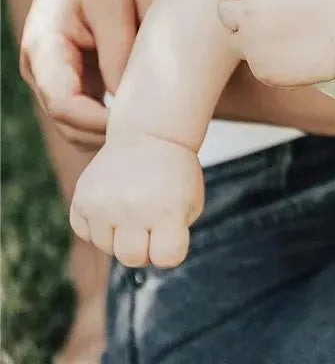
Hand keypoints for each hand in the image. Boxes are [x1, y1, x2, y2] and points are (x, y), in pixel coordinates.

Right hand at [20, 0, 137, 148]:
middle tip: (152, 134)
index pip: (64, 105)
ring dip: (109, 130)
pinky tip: (143, 112)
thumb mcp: (112, 8)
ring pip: (77, 124)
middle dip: (106, 135)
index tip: (138, 122)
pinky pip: (88, 108)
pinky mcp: (73, 75)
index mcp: (44, 49)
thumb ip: (119, 54)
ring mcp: (55, 76)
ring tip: (151, 127)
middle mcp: (41, 70)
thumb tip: (132, 101)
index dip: (99, 122)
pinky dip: (112, 116)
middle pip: (68, 124)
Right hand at [70, 132, 203, 267]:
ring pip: (107, 247)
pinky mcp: (81, 200)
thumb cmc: (175, 175)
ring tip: (133, 205)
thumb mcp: (190, 202)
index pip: (167, 258)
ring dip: (120, 234)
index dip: (170, 249)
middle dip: (143, 246)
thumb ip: (174, 236)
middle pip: (132, 259)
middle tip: (150, 220)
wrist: (150, 135)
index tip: (171, 230)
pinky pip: (86, 233)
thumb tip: (149, 260)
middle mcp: (132, 210)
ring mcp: (103, 206)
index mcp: (167, 211)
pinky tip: (113, 201)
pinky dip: (99, 224)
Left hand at [215, 0, 334, 85]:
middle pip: (224, 9)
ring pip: (235, 37)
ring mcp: (254, 44)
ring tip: (280, 30)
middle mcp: (250, 13)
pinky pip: (254, 59)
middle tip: (265, 9)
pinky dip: (267, 55)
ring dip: (249, 34)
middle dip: (241, 8)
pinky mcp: (262, 69)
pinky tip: (291, 48)